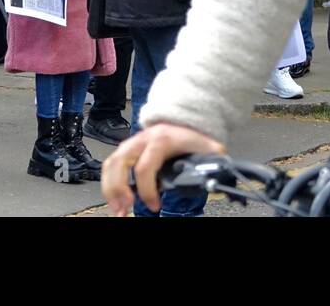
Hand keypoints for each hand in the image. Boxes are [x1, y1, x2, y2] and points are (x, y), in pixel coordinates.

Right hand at [101, 122, 226, 215]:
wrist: (182, 120)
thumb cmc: (192, 135)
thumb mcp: (207, 144)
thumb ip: (213, 157)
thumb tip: (221, 168)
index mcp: (161, 139)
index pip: (146, 166)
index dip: (147, 189)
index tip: (154, 205)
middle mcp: (142, 140)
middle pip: (120, 162)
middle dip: (119, 188)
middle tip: (125, 208)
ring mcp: (132, 144)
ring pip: (111, 163)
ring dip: (110, 188)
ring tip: (117, 209)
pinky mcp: (126, 150)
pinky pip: (110, 165)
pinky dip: (108, 183)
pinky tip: (115, 200)